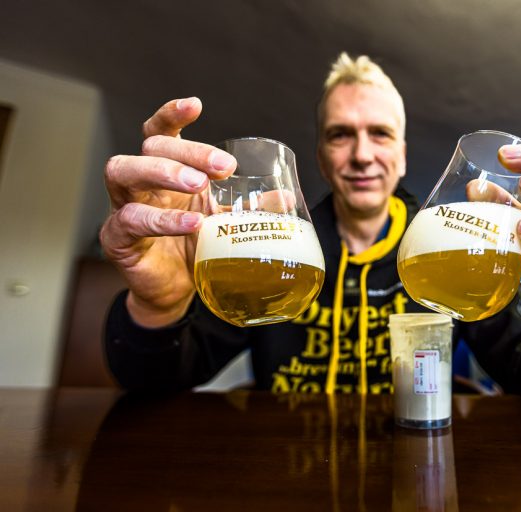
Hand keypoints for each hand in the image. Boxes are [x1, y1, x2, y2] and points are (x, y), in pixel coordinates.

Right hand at [99, 98, 236, 326]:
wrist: (175, 290)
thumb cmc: (196, 247)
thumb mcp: (226, 223)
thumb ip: (253, 209)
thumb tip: (287, 197)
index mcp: (166, 170)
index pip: (160, 132)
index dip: (172, 114)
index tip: (196, 105)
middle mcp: (141, 182)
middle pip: (151, 146)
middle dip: (187, 151)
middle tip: (223, 167)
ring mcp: (123, 206)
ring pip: (124, 170)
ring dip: (164, 172)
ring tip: (198, 184)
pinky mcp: (116, 237)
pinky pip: (130, 219)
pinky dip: (162, 220)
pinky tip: (191, 224)